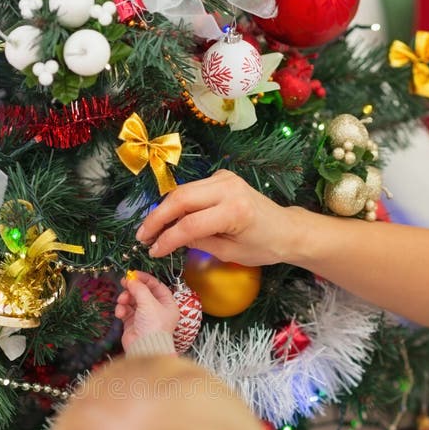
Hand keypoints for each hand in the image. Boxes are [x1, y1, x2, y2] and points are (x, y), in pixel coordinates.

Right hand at [115, 270, 179, 351]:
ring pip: (132, 301)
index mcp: (167, 304)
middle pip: (143, 292)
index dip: (145, 278)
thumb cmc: (153, 326)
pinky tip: (120, 313)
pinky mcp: (133, 323)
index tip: (133, 274)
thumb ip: (139, 288)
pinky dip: (122, 310)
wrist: (145, 348)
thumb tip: (131, 279)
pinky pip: (126, 311)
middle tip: (124, 282)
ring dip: (125, 298)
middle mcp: (156, 309)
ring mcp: (144, 316)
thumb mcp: (149, 303)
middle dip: (132, 288)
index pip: (156, 286)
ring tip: (122, 301)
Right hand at [136, 170, 291, 265]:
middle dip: (157, 218)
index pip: (190, 224)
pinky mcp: (222, 176)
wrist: (286, 229)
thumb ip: (199, 243)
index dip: (167, 239)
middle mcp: (229, 188)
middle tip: (142, 237)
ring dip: (163, 210)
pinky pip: (192, 189)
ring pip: (183, 191)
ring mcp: (225, 178)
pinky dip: (177, 204)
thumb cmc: (263, 246)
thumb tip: (171, 238)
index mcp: (234, 211)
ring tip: (150, 230)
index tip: (152, 251)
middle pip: (181, 199)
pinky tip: (168, 220)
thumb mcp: (230, 253)